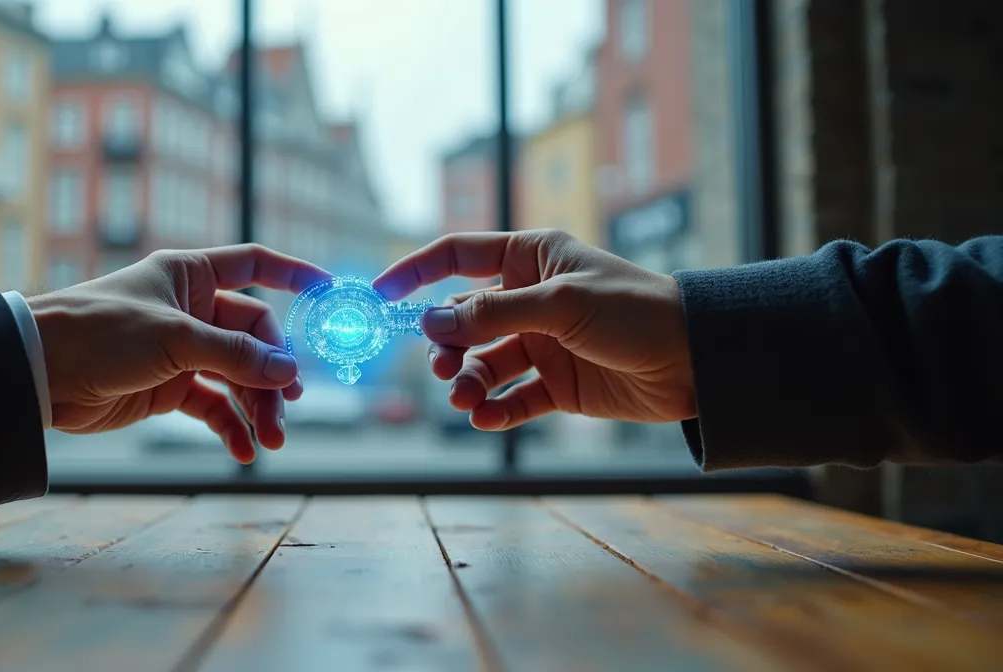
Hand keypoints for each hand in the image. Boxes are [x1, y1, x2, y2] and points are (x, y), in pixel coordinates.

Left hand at [27, 244, 330, 462]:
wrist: (37, 373)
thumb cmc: (99, 332)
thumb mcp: (174, 338)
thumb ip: (236, 355)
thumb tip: (290, 372)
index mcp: (191, 275)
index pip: (255, 266)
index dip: (293, 274)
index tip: (330, 292)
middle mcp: (191, 310)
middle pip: (255, 336)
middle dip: (273, 372)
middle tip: (287, 405)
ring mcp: (182, 351)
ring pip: (238, 376)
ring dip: (257, 407)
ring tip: (271, 440)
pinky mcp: (169, 388)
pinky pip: (214, 406)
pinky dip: (231, 427)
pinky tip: (244, 450)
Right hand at [372, 229, 693, 430]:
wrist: (695, 360)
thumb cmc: (635, 310)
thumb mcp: (560, 304)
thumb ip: (493, 314)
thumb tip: (431, 323)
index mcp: (530, 258)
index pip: (456, 256)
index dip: (415, 273)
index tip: (380, 297)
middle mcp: (529, 299)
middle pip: (462, 319)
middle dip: (445, 344)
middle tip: (444, 367)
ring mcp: (541, 344)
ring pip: (482, 363)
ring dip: (467, 382)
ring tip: (466, 400)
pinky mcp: (556, 385)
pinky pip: (511, 399)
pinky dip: (495, 411)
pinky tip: (488, 419)